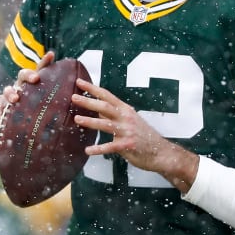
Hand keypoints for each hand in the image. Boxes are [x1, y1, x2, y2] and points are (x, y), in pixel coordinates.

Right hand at [0, 51, 54, 134]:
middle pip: (22, 75)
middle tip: (35, 79)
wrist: (20, 127)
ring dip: (11, 93)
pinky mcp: (1, 107)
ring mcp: (9, 96)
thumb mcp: (48, 108)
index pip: (40, 70)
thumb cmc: (37, 114)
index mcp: (34, 85)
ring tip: (14, 100)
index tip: (52, 55)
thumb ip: (58, 103)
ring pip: (7, 90)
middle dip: (28, 75)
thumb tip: (77, 101)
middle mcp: (21, 87)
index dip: (45, 62)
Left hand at [71, 78, 198, 191]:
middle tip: (74, 97)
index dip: (93, 88)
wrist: (161, 152)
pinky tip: (88, 150)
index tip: (79, 82)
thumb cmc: (144, 136)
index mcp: (125, 110)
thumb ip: (113, 115)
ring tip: (77, 120)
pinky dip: (98, 149)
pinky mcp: (127, 146)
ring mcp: (127, 131)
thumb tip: (97, 109)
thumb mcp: (130, 121)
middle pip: (105, 106)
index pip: (107, 95)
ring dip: (90, 122)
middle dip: (88, 101)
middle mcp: (126, 118)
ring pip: (106, 124)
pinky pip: (110, 147)